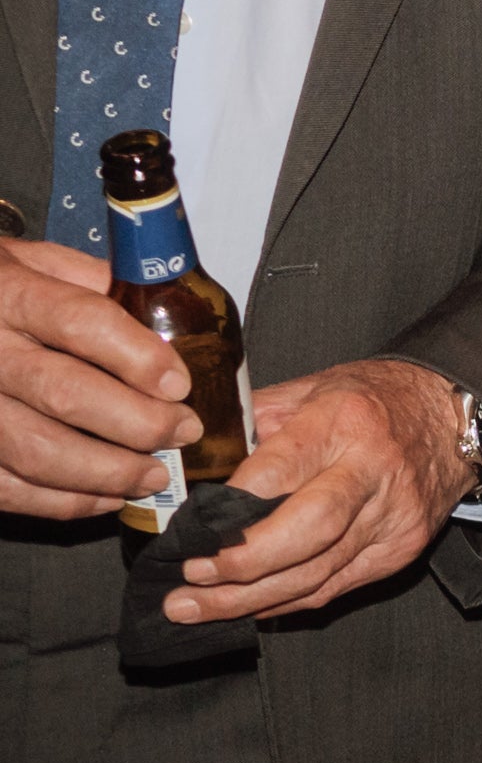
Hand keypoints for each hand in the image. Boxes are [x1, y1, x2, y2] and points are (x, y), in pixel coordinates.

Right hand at [0, 238, 196, 521]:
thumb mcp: (40, 261)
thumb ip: (98, 285)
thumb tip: (170, 322)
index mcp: (10, 293)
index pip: (81, 323)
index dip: (137, 357)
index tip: (179, 384)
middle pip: (64, 394)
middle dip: (137, 423)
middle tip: (183, 432)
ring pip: (36, 451)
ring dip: (106, 472)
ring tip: (154, 474)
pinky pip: (7, 487)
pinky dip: (61, 501)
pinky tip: (103, 496)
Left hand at [171, 358, 467, 624]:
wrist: (454, 416)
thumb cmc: (372, 400)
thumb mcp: (310, 390)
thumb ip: (252, 423)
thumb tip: (189, 460)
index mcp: (342, 421)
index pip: (276, 471)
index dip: (227, 510)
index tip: (185, 531)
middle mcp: (373, 469)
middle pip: (307, 530)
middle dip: (242, 563)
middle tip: (190, 578)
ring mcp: (393, 514)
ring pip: (317, 572)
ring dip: (250, 599)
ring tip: (196, 608)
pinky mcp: (403, 547)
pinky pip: (335, 585)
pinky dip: (286, 601)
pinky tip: (248, 607)